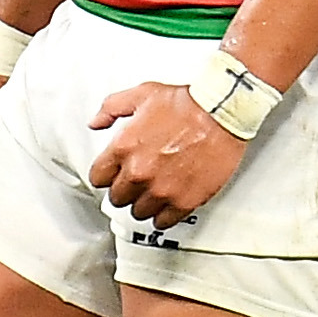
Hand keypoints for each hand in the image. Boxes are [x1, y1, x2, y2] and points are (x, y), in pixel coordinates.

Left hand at [86, 82, 244, 228]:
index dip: (106, 175)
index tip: (112, 175)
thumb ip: (111, 108)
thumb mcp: (142, 94)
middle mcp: (139, 172)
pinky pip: (164, 221)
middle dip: (125, 190)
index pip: (98, 178)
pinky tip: (166, 208)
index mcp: (123, 147)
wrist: (221, 112)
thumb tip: (96, 123)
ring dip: (144, 204)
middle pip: (117, 198)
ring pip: (139, 212)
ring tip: (152, 195)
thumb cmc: (187, 103)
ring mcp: (161, 189)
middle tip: (135, 184)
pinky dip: (163, 216)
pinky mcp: (184, 201)